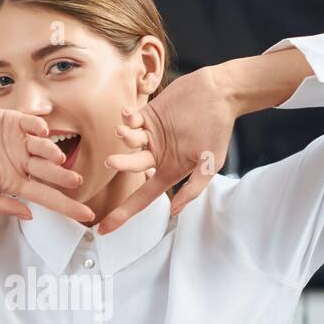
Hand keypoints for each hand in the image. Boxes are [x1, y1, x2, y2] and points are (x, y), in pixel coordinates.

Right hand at [0, 104, 92, 222]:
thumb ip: (0, 204)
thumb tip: (28, 215)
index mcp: (13, 182)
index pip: (45, 197)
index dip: (67, 207)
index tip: (86, 216)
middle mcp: (20, 162)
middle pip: (50, 173)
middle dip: (63, 179)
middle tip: (75, 182)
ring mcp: (18, 142)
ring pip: (45, 149)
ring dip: (53, 153)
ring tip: (57, 159)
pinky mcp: (13, 121)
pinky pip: (32, 124)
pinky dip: (39, 128)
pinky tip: (41, 132)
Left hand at [98, 65, 236, 233]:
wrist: (218, 93)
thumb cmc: (218, 129)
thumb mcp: (210, 163)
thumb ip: (193, 188)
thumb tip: (175, 212)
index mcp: (168, 170)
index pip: (143, 197)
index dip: (124, 213)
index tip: (104, 230)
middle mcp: (157, 155)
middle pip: (132, 167)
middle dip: (121, 165)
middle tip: (111, 162)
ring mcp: (151, 135)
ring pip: (129, 142)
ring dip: (124, 138)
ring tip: (123, 130)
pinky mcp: (148, 115)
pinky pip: (130, 120)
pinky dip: (126, 118)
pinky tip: (128, 114)